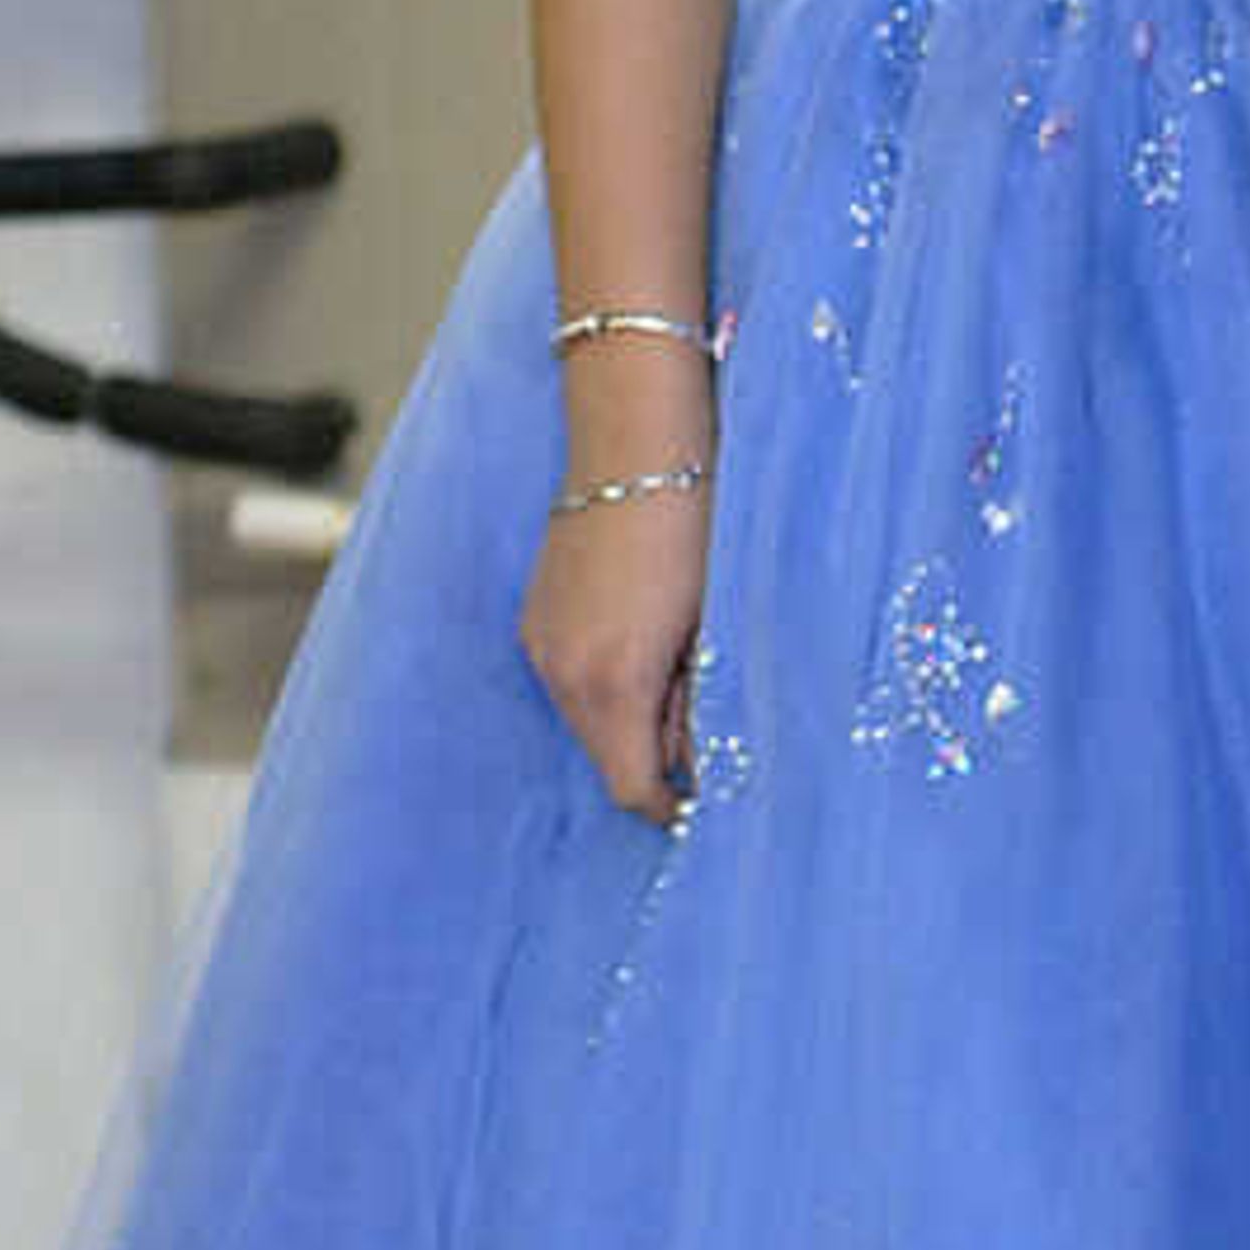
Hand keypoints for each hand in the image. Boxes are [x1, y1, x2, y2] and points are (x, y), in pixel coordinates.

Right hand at [521, 489, 710, 822]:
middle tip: (704, 708)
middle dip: (655, 754)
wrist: (635, 444)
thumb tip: (702, 761)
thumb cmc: (697, 530)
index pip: (633, 788)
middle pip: (608, 758)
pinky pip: (572, 679)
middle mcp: (563, 673)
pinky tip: (645, 634)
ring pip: (589, 720)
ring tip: (678, 658)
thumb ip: (702, 703)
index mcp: (615, 682)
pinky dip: (608, 681)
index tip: (707, 800)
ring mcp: (541, 645)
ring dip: (632, 715)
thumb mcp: (715, 626)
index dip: (672, 805)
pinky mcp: (534, 621)